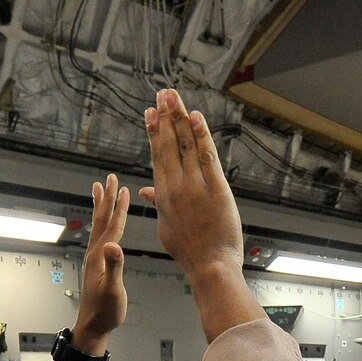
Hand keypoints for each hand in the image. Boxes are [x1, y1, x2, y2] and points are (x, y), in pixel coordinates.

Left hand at [77, 173, 128, 338]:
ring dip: (100, 206)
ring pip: (98, 225)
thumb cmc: (106, 312)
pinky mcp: (96, 264)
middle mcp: (95, 253)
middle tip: (108, 178)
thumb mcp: (114, 290)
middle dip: (106, 198)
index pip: (112, 226)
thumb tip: (113, 245)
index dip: (118, 207)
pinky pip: (99, 235)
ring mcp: (94, 258)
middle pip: (102, 219)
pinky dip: (102, 222)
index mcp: (100, 256)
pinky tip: (103, 221)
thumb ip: (115, 267)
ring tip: (99, 189)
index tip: (122, 188)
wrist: (93, 326)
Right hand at [139, 89, 242, 278]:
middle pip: (169, 144)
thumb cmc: (189, 249)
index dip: (154, 132)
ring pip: (186, 145)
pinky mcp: (216, 189)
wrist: (209, 266)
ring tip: (173, 97)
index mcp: (163, 194)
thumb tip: (145, 191)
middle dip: (165, 117)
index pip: (157, 155)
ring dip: (180, 118)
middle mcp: (176, 186)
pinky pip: (208, 157)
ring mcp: (195, 186)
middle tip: (162, 94)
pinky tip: (196, 117)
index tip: (150, 113)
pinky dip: (202, 135)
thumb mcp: (166, 226)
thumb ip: (157, 202)